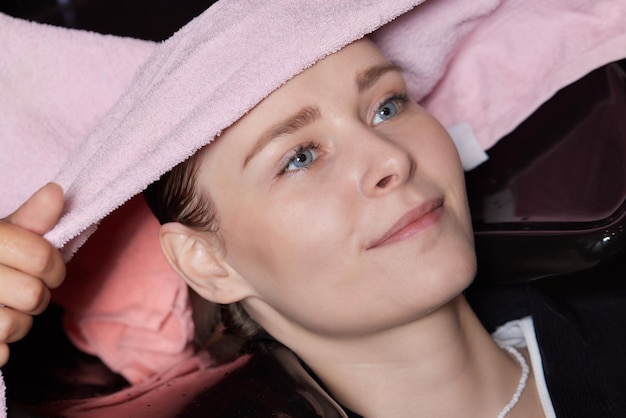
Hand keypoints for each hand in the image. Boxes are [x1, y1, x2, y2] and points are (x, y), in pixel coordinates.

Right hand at [0, 183, 65, 365]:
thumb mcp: (4, 231)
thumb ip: (31, 218)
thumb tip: (57, 192)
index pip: (41, 257)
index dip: (55, 265)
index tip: (47, 266)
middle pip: (34, 295)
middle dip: (38, 293)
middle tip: (25, 287)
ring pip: (15, 325)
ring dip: (21, 320)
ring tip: (7, 306)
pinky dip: (2, 347)